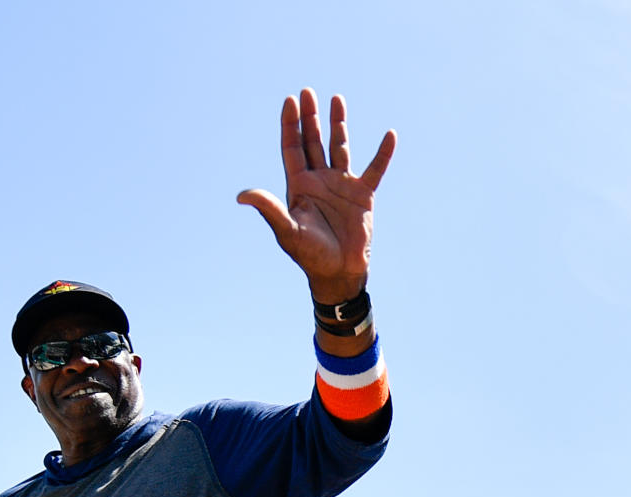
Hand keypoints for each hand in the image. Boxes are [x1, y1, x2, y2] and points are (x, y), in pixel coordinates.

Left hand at [237, 88, 395, 303]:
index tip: (291, 101)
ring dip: (338, 124)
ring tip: (336, 98)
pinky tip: (389, 135)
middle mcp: (318, 180)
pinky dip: (383, 153)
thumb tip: (241, 196)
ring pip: (339, 147)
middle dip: (310, 117)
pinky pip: (375, 168)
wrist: (337, 271)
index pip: (292, 147)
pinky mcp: (363, 194)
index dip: (291, 124)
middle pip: (312, 141)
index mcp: (298, 186)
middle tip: (307, 91)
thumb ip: (268, 208)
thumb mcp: (287, 230)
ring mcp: (341, 185)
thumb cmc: (309, 254)